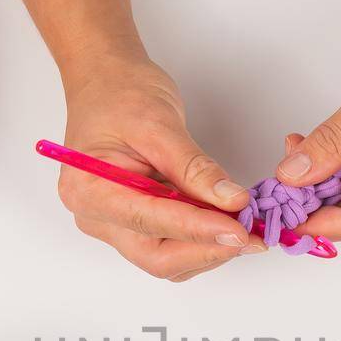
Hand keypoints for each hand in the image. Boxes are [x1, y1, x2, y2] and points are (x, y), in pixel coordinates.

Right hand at [58, 56, 264, 279]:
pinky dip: (201, 240)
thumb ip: (195, 167)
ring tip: (244, 225)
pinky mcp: (134, 224)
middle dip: (206, 250)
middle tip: (250, 236)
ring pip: (166, 259)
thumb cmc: (121, 92)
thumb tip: (231, 201)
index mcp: (90, 188)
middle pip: (155, 257)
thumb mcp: (160, 123)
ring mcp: (113, 224)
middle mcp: (96, 216)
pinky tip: (225, 222)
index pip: (149, 221)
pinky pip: (169, 246)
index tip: (238, 229)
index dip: (198, 230)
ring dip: (208, 248)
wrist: (106, 81)